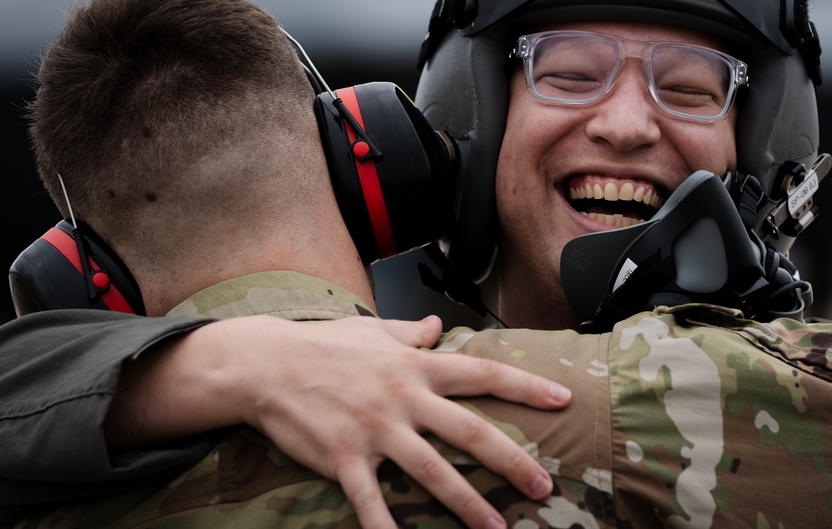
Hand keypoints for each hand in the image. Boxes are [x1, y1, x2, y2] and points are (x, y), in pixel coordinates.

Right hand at [106, 314, 570, 528]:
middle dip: (511, 461)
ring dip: (468, 504)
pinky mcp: (345, 458)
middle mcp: (404, 397)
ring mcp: (376, 429)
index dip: (525, 386)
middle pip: (470, 431)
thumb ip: (412, 332)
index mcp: (416, 365)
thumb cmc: (325, 345)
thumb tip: (440, 327)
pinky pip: (370, 502)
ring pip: (432, 472)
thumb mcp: (375, 330)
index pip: (482, 373)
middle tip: (544, 486)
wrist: (269, 364)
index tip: (562, 397)